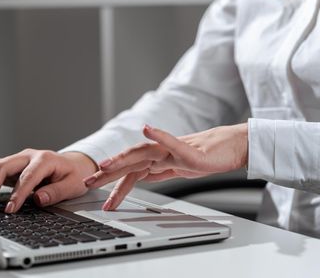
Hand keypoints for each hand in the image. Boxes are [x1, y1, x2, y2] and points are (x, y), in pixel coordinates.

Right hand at [0, 150, 96, 212]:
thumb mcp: (73, 185)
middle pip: (3, 165)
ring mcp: (18, 160)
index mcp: (45, 159)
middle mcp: (28, 156)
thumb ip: (56, 192)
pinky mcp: (12, 166)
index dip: (17, 193)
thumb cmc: (74, 175)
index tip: (11, 209)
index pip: (27, 176)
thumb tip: (39, 199)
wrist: (74, 165)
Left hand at [83, 123, 247, 210]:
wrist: (232, 147)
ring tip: (106, 164)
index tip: (93, 189)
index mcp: (157, 160)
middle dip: (107, 173)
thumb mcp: (176, 169)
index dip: (111, 180)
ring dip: (123, 157)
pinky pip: (173, 142)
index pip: (129, 170)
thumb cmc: (206, 156)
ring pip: (143, 153)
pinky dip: (159, 135)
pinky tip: (147, 129)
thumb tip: (139, 177)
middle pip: (129, 162)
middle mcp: (161, 152)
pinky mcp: (190, 150)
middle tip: (87, 182)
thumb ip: (157, 171)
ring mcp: (174, 150)